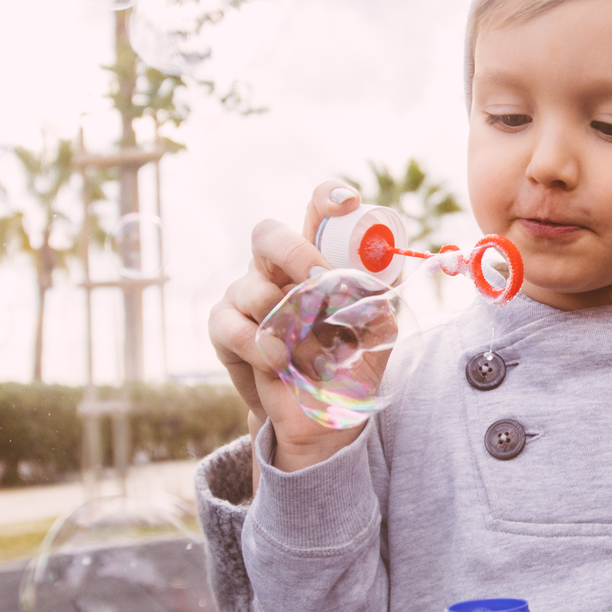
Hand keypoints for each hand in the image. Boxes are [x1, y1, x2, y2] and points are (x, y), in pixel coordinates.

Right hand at [204, 181, 383, 470]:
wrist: (314, 412)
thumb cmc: (347, 363)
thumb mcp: (377, 333)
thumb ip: (383, 303)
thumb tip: (388, 279)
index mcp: (315, 258)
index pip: (315, 212)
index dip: (327, 199)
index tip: (349, 203)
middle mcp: (275, 268)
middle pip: (269, 235)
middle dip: (297, 254)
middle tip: (321, 281)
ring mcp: (244, 294)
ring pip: (256, 288)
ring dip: (289, 321)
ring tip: (315, 352)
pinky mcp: (223, 326)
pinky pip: (235, 327)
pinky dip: (263, 346)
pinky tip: (282, 362)